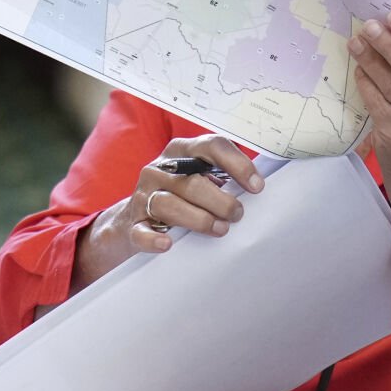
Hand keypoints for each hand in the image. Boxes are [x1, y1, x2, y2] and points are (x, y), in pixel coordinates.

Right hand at [74, 134, 262, 288]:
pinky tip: (169, 244)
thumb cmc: (179, 197)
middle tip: (238, 215)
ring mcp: (144, 196)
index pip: (211, 146)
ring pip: (170, 204)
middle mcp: (159, 169)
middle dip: (221, 201)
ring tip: (220, 230)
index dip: (237, 165)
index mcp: (180, 151)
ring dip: (200, 219)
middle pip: (193, 181)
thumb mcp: (198, 178)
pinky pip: (142, 231)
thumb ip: (222, 177)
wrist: (132, 220)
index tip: (257, 186)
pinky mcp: (133, 223)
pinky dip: (155, 239)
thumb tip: (258, 186)